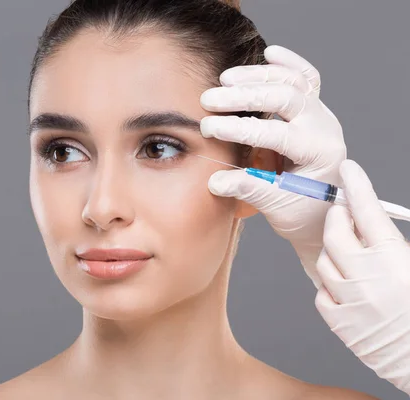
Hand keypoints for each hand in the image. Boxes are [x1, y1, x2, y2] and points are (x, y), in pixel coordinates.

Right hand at [199, 45, 345, 287]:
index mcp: (320, 153)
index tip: (209, 127)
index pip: (278, 133)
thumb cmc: (303, 213)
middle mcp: (325, 128)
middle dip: (244, 96)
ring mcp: (320, 115)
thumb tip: (216, 180)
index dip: (240, 128)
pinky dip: (288, 64)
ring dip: (257, 77)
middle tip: (209, 99)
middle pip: (286, 98)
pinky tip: (270, 54)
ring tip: (225, 79)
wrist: (323, 212)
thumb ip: (250, 189)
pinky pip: (306, 79)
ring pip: (293, 82)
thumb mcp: (277, 207)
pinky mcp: (312, 110)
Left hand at [314, 159, 409, 394]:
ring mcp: (349, 299)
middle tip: (346, 215)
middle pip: (335, 231)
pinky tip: (347, 285)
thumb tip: (378, 221)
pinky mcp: (338, 321)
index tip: (348, 170)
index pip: (368, 211)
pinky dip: (331, 284)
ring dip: (334, 251)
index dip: (356, 186)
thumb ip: (397, 242)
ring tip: (351, 255)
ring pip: (324, 260)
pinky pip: (321, 291)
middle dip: (339, 217)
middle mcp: (367, 276)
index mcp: (394, 259)